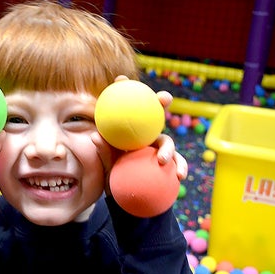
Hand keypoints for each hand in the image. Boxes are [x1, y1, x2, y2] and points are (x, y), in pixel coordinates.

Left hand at [92, 77, 187, 193]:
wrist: (125, 194)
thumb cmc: (113, 173)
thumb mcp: (105, 162)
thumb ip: (102, 149)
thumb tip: (94, 135)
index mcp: (131, 130)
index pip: (130, 108)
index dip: (126, 90)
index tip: (120, 79)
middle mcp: (147, 135)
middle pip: (155, 114)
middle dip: (162, 100)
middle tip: (164, 98)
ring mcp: (157, 148)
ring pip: (167, 141)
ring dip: (168, 147)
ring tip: (162, 159)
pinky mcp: (168, 163)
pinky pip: (176, 163)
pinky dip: (180, 167)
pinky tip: (179, 175)